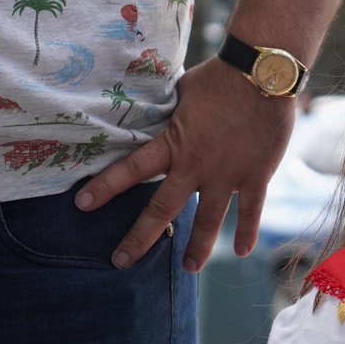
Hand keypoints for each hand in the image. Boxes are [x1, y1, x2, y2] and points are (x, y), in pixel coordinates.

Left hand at [76, 57, 295, 271]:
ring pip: (209, 220)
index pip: (131, 169)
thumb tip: (152, 110)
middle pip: (162, 209)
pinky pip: (251, 210)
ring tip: (188, 269)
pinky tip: (243, 251)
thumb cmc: (220, 77)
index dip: (105, 187)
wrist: (263, 74)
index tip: (81, 205)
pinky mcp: (256, 175)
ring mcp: (228, 174)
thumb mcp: (183, 92)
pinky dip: (248, 232)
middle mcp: (197, 166)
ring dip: (197, 247)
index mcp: (175, 143)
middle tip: (121, 261)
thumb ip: (169, 112)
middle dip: (140, 237)